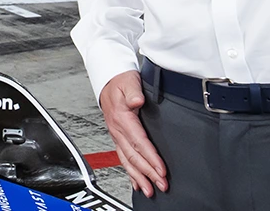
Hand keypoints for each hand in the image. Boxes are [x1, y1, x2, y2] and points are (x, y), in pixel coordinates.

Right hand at [99, 71, 167, 197]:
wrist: (108, 79)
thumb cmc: (120, 81)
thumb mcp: (128, 81)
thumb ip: (133, 91)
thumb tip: (137, 100)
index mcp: (122, 118)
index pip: (139, 142)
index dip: (150, 157)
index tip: (161, 169)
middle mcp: (118, 129)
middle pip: (134, 156)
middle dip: (148, 172)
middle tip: (161, 184)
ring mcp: (117, 135)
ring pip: (128, 160)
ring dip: (140, 177)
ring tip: (150, 190)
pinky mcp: (118, 137)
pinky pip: (123, 158)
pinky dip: (130, 173)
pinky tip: (137, 182)